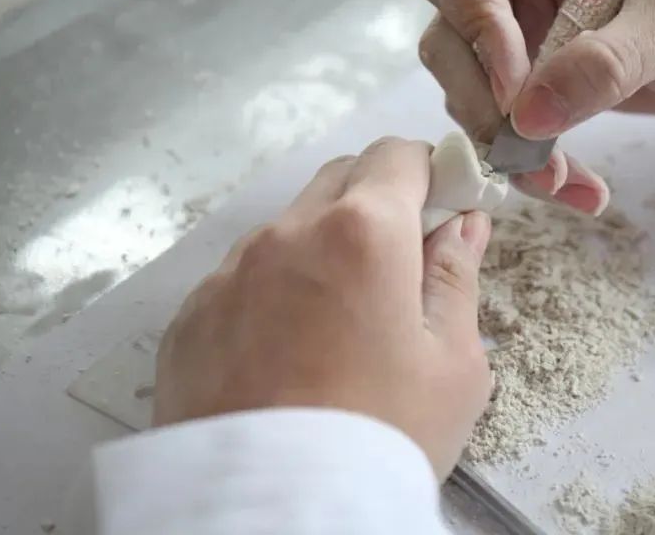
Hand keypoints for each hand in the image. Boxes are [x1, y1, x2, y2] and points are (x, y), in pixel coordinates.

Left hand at [153, 138, 492, 480]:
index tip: (444, 209)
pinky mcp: (191, 317)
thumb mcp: (453, 366)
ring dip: (322, 246)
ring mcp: (230, 273)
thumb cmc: (380, 438)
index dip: (430, 172)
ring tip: (341, 321)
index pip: (398, 155)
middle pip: (340, 179)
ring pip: (288, 227)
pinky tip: (288, 350)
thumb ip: (457, 278)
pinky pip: (242, 277)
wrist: (271, 515)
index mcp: (363, 232)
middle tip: (402, 264)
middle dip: (378, 200)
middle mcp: (287, 234)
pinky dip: (274, 289)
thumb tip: (463, 225)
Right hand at [416, 0, 654, 211]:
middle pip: (449, 34)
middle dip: (483, 102)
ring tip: (563, 181)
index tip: (516, 90)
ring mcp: (511, 20)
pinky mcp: (521, 70)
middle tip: (527, 150)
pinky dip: (530, 159)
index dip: (477, 31)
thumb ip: (604, 64)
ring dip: (506, 142)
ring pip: (465, 86)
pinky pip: (499, 118)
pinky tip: (573, 186)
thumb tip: (529, 116)